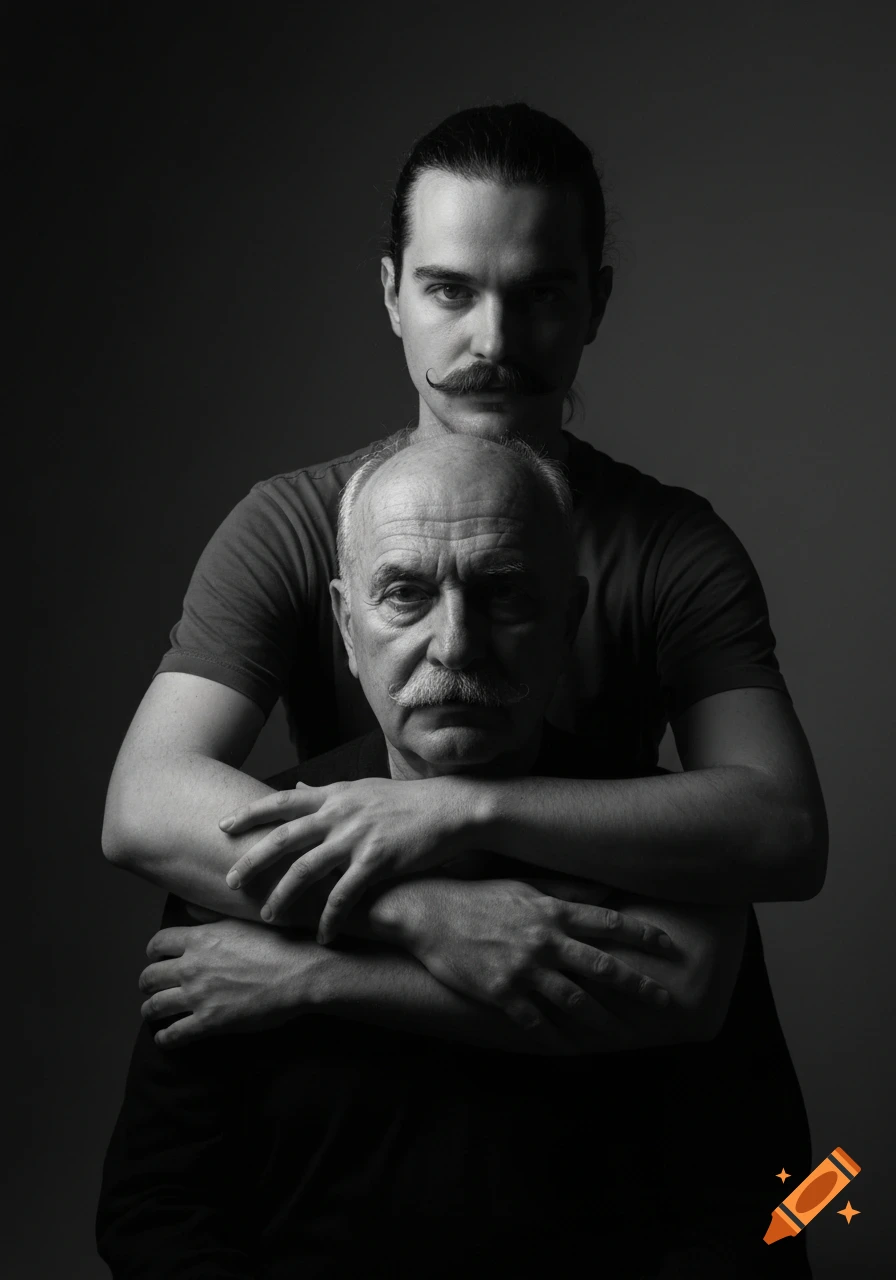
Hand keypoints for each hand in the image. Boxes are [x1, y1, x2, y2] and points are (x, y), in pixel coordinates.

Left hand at [138, 918, 326, 1046]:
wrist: (299, 973)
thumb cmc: (278, 944)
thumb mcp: (243, 921)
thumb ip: (211, 916)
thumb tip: (189, 908)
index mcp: (200, 938)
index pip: (158, 943)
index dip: (153, 952)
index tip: (156, 958)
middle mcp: (192, 966)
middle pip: (150, 977)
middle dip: (147, 983)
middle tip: (152, 988)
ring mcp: (198, 995)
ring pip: (155, 1006)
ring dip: (150, 1011)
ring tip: (153, 1013)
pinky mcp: (209, 1022)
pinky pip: (174, 1034)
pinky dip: (165, 1038)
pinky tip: (165, 1039)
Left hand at [219, 776, 472, 941]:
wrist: (449, 808)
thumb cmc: (406, 802)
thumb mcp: (362, 789)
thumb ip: (328, 793)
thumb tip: (300, 787)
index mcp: (335, 795)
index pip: (283, 801)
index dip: (251, 813)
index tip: (223, 827)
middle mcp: (340, 814)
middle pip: (284, 838)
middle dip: (254, 861)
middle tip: (230, 882)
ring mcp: (357, 837)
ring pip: (307, 870)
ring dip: (285, 896)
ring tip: (270, 917)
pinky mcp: (378, 861)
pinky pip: (345, 895)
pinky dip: (330, 918)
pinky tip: (322, 936)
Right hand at [398, 877, 671, 1040]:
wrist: (428, 913)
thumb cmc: (478, 896)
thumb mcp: (524, 887)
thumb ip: (565, 892)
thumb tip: (605, 890)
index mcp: (551, 912)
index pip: (608, 922)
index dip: (643, 935)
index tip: (670, 946)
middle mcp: (544, 941)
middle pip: (602, 967)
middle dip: (638, 985)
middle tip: (665, 1001)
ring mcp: (523, 970)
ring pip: (575, 1000)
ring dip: (603, 1020)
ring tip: (623, 1034)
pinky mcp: (501, 994)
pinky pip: (536, 1022)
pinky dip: (556, 1038)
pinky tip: (572, 1049)